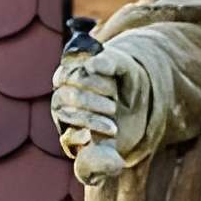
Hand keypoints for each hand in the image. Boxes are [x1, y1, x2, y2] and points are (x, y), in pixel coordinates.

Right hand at [50, 38, 139, 152]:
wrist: (136, 109)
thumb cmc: (124, 81)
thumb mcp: (124, 68)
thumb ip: (110, 62)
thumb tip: (90, 65)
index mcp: (71, 72)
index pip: (69, 75)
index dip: (90, 82)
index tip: (112, 88)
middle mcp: (63, 93)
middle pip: (66, 96)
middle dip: (90, 102)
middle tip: (114, 107)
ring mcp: (65, 115)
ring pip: (67, 115)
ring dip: (90, 120)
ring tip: (114, 128)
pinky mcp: (71, 136)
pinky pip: (66, 138)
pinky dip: (77, 138)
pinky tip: (89, 138)